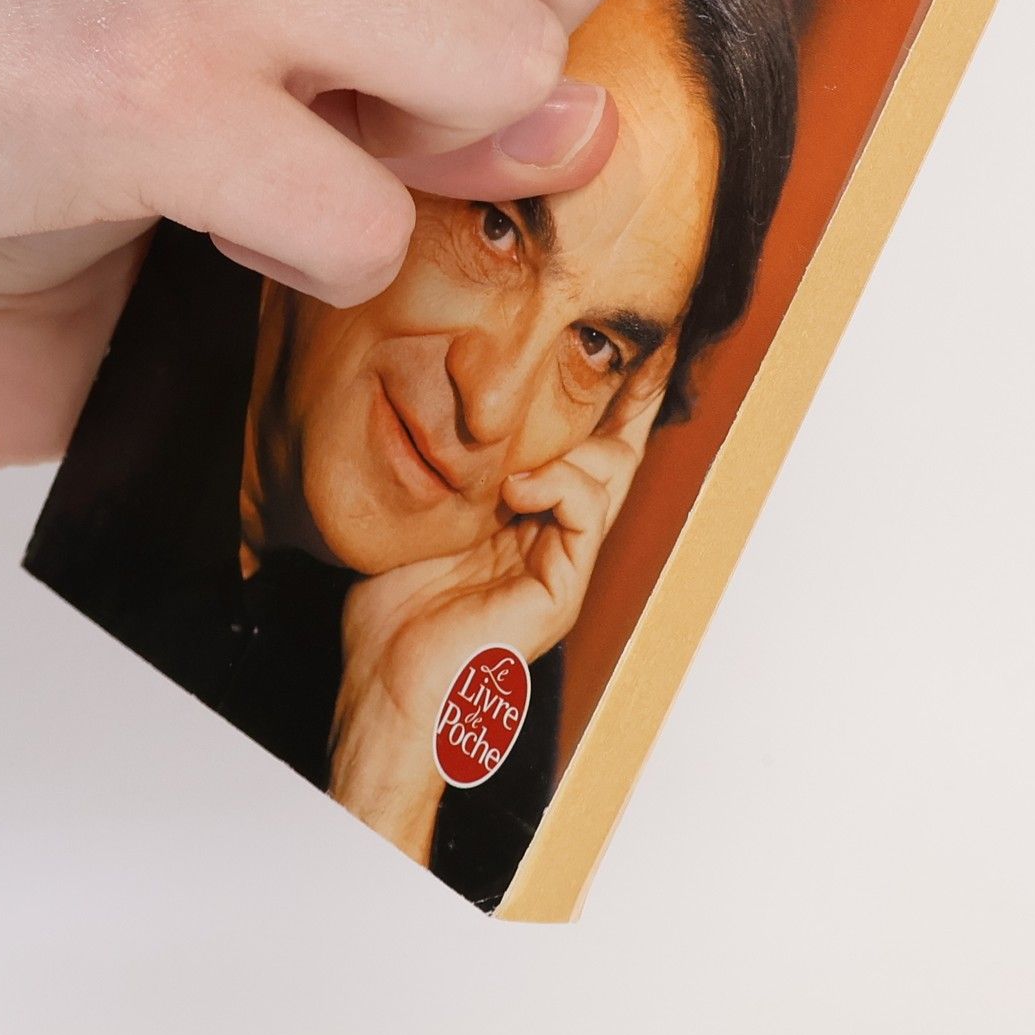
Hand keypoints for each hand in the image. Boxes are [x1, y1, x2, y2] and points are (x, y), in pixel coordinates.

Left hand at [326, 371, 667, 857]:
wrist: (386, 685)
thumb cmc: (392, 607)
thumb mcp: (423, 515)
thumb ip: (453, 470)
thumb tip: (455, 408)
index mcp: (530, 520)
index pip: (579, 451)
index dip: (605, 403)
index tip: (621, 350)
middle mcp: (557, 538)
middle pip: (613, 456)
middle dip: (632, 401)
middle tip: (648, 350)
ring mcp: (564, 564)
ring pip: (605, 477)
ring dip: (574, 444)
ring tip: (529, 440)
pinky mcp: (561, 590)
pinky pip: (584, 514)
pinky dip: (558, 486)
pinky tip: (519, 488)